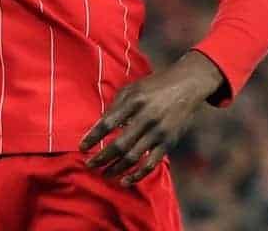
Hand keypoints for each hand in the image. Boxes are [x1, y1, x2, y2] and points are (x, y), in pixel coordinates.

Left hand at [79, 51, 223, 185]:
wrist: (186, 86)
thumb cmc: (153, 86)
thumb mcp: (132, 89)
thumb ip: (116, 106)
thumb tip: (100, 126)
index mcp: (134, 102)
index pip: (108, 123)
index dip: (93, 137)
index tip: (81, 147)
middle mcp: (146, 118)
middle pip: (120, 144)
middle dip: (102, 157)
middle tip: (90, 166)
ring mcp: (159, 132)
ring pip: (134, 157)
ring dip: (116, 168)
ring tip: (104, 174)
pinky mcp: (169, 142)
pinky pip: (151, 163)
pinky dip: (138, 175)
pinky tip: (125, 181)